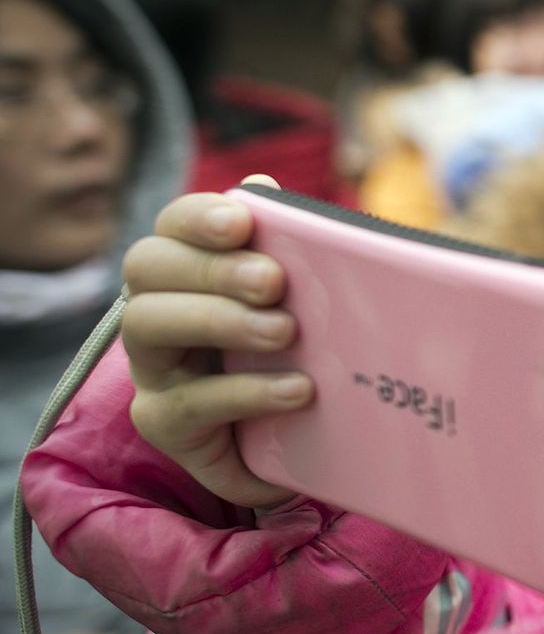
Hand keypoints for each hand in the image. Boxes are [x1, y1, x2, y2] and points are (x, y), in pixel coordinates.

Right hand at [122, 174, 307, 507]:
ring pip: (147, 325)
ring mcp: (152, 366)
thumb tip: (274, 191)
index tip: (242, 221)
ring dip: (218, 320)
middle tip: (273, 281)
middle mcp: (156, 309)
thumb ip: (290, 249)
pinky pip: (186, 404)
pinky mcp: (164, 422)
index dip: (199, 216)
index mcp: (188, 268)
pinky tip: (296, 390)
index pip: (173, 225)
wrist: (301, 442)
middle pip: (147, 266)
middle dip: (211, 268)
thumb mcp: (305, 301)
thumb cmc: (300, 351)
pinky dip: (244, 393)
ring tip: (284, 332)